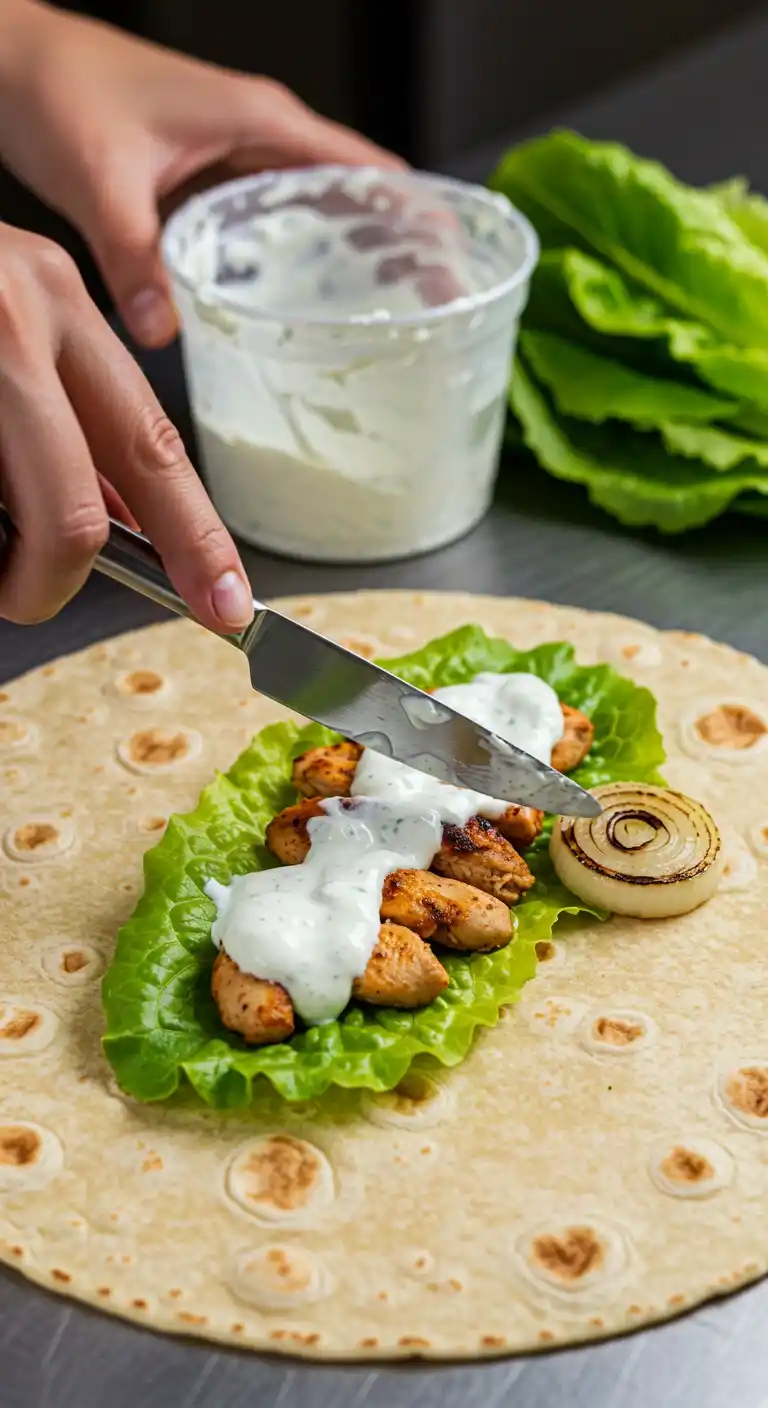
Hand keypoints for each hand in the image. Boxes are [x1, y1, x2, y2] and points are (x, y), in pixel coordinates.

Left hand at [0, 2, 402, 346]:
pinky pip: (269, 224)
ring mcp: (234, 155)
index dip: (420, 215)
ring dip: (351, 258)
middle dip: (399, 250)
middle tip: (431, 314)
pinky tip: (293, 308)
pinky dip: (292, 260)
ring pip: (315, 211)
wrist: (6, 59)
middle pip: (357, 194)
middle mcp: (258, 134)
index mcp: (259, 120)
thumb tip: (164, 332)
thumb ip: (135, 257)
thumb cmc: (53, 87)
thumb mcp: (100, 178)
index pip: (367, 167)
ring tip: (384, 322)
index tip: (456, 266)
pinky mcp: (206, 178)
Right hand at [0, 221, 253, 628]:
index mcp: (54, 297)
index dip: (196, 538)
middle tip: (31, 599)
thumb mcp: (5, 330)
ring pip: (21, 524)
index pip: (152, 442)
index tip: (226, 606)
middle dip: (56, 584)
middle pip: (77, 514)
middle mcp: (11, 316)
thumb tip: (113, 519)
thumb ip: (59, 418)